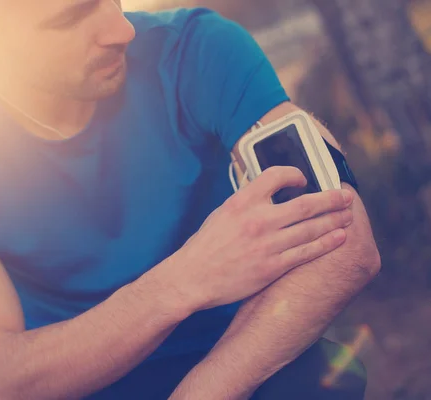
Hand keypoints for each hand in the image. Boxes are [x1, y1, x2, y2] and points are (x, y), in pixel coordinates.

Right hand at [158, 166, 354, 312]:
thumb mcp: (221, 214)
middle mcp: (257, 219)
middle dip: (331, 199)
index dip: (295, 174)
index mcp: (241, 201)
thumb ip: (246, 203)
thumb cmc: (205, 246)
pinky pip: (306, 252)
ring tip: (349, 215)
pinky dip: (326, 243)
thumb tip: (269, 195)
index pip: (276, 175)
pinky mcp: (272, 267)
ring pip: (311, 228)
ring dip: (334, 220)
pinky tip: (339, 237)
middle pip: (305, 203)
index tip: (304, 179)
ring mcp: (267, 244)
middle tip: (346, 196)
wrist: (192, 277)